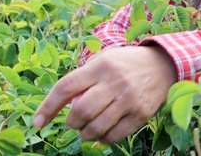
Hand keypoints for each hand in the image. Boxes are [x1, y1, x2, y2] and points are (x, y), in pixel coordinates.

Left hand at [33, 45, 176, 143]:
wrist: (163, 65)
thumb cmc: (125, 64)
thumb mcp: (104, 59)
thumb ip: (83, 78)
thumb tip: (58, 106)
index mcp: (100, 66)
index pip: (66, 88)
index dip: (47, 107)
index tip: (37, 123)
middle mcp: (114, 82)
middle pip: (81, 111)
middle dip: (71, 123)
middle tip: (74, 122)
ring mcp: (129, 99)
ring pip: (96, 127)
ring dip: (85, 134)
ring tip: (86, 130)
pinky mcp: (141, 113)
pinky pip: (115, 135)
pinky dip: (103, 139)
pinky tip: (102, 134)